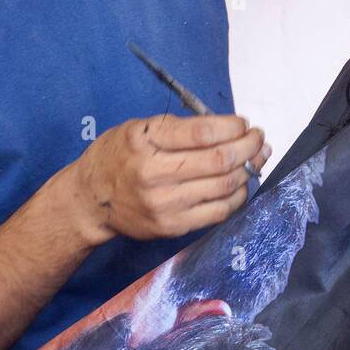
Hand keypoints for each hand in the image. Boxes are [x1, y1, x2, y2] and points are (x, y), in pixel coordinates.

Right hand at [66, 113, 270, 245]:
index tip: (244, 123)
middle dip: (249, 147)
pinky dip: (237, 196)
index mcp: (145, 141)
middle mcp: (154, 173)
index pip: (204, 132)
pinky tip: (241, 184)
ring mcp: (164, 204)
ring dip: (249, 170)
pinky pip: (217, 212)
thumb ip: (180, 127)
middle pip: (220, 161)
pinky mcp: (171, 226)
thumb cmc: (118, 155)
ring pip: (224, 187)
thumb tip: (229, 128)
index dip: (233, 127)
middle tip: (259, 139)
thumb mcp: (140, 128)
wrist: (90, 200)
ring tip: (257, 157)